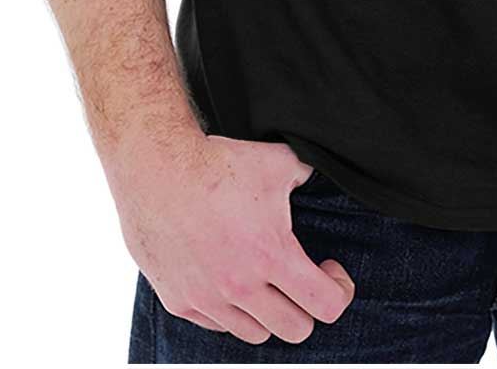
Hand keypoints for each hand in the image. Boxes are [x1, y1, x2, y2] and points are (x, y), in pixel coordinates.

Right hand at [108, 130, 355, 344]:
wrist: (158, 168)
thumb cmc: (218, 163)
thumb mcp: (277, 161)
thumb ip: (306, 175)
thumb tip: (318, 177)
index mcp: (272, 255)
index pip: (326, 306)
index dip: (338, 290)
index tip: (328, 269)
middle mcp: (241, 286)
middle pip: (295, 330)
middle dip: (306, 307)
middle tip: (300, 279)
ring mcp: (208, 299)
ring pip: (255, 334)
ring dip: (267, 313)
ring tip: (264, 280)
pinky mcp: (180, 302)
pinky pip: (217, 324)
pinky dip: (230, 311)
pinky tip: (229, 278)